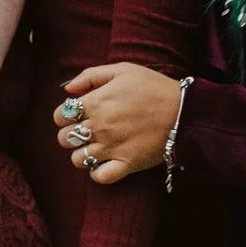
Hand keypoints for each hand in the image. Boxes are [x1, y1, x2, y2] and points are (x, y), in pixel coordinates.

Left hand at [56, 62, 185, 184]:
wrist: (185, 111)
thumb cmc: (153, 87)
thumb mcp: (122, 70)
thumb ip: (90, 76)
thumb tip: (67, 89)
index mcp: (96, 102)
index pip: (60, 116)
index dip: (63, 115)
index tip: (75, 114)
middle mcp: (100, 127)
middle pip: (64, 139)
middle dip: (70, 134)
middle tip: (84, 130)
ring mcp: (112, 148)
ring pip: (78, 159)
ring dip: (82, 153)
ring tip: (95, 146)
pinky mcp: (127, 164)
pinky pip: (99, 177)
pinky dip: (97, 172)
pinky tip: (103, 163)